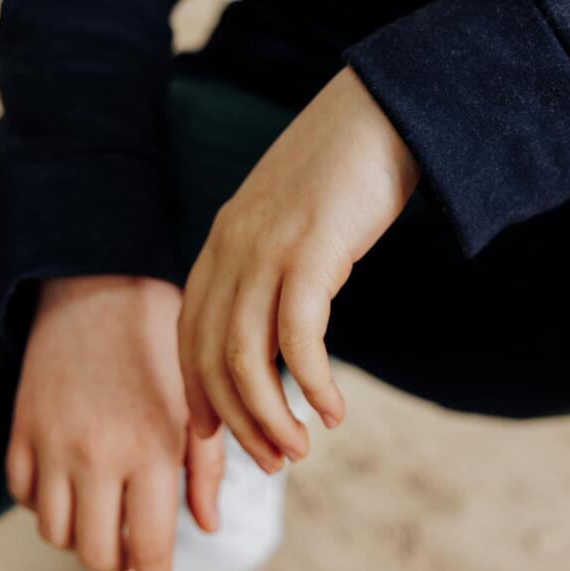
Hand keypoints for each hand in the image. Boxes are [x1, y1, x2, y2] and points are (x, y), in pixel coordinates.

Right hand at [6, 275, 223, 570]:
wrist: (101, 289)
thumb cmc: (161, 342)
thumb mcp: (197, 401)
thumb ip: (208, 467)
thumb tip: (209, 524)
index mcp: (151, 449)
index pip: (151, 544)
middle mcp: (97, 457)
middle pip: (98, 554)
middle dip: (122, 562)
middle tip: (137, 545)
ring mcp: (52, 445)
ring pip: (57, 533)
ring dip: (85, 534)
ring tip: (108, 511)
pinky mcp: (22, 432)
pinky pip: (23, 498)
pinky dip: (48, 504)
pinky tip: (74, 481)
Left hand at [178, 67, 420, 467]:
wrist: (379, 110)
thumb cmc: (342, 172)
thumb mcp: (290, 223)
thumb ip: (272, 265)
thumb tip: (280, 322)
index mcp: (222, 244)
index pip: (190, 336)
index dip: (198, 394)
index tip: (215, 436)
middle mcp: (232, 250)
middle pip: (211, 358)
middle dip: (237, 421)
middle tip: (270, 460)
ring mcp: (267, 249)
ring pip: (246, 357)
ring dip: (270, 416)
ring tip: (299, 449)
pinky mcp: (311, 250)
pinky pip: (299, 337)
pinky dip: (311, 384)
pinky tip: (333, 410)